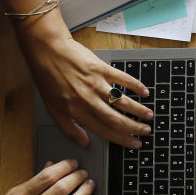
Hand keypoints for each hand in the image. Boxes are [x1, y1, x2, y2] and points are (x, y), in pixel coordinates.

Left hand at [20, 31, 153, 147]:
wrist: (46, 51)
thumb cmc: (48, 78)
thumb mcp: (53, 108)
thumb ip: (69, 127)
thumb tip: (84, 142)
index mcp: (77, 111)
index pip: (104, 130)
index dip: (122, 139)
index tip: (133, 143)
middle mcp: (88, 99)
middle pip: (117, 118)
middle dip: (134, 127)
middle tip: (146, 131)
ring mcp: (95, 83)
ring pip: (122, 101)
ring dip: (138, 110)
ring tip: (149, 115)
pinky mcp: (101, 68)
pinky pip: (122, 78)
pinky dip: (135, 85)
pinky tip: (144, 92)